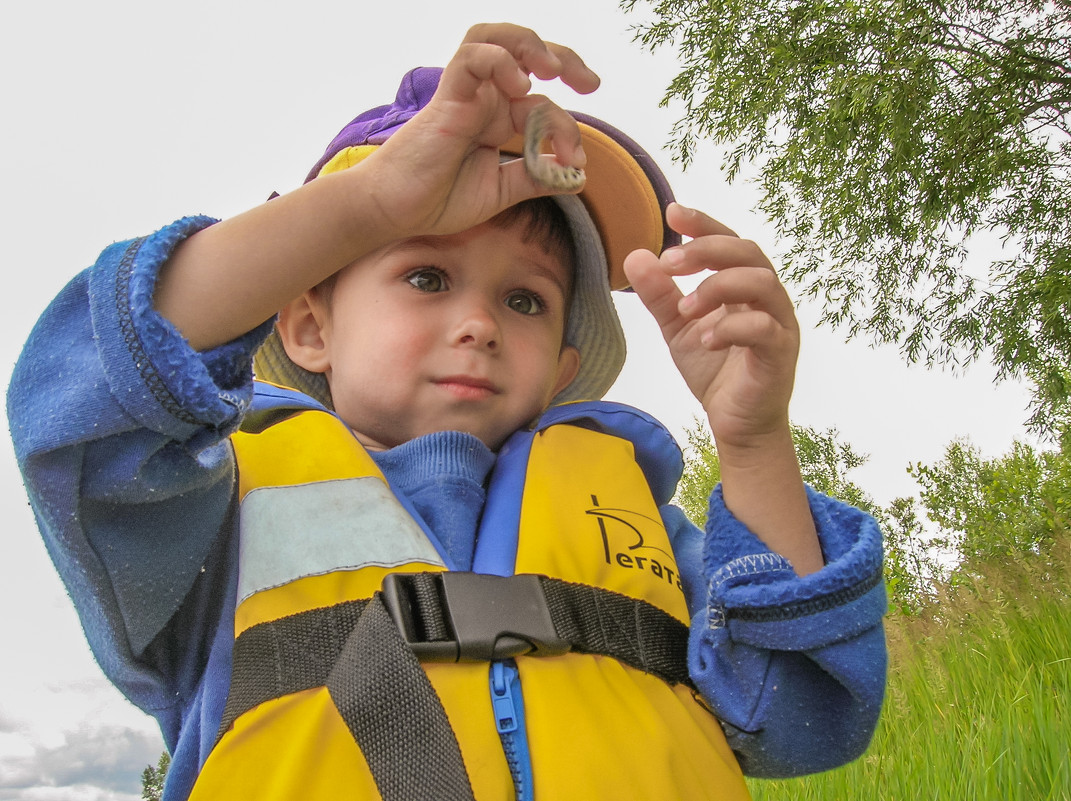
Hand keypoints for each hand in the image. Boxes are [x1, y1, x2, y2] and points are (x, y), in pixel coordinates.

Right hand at [366, 23, 599, 238]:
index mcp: (497, 118)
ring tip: (555, 70)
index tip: (577, 163)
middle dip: (564, 59)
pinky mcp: (447, 98)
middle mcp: (484, 98)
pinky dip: (500, 61)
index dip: (568, 130)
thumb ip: (535, 179)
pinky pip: (472, 57)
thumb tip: (578, 177)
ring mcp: (466, 94)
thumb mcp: (500, 192)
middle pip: (526, 53)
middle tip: (590, 84)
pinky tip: (520, 86)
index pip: (542, 105)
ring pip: (498, 38)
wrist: (395, 211)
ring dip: (532, 46)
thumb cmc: (437, 199)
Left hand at [624, 203, 800, 450]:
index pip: (729, 242)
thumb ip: (660, 295)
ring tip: (685, 310)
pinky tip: (704, 339)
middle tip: (669, 263)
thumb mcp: (678, 328)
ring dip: (717, 288)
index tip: (672, 213)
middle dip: (706, 251)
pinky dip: (731, 328)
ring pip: (762, 283)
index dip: (704, 225)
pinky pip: (764, 328)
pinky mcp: (780, 354)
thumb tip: (635, 255)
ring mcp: (779, 325)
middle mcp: (767, 299)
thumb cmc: (715, 370)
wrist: (737, 423)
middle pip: (748, 253)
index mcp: (743, 287)